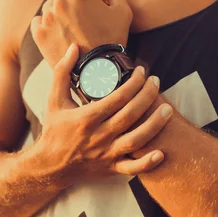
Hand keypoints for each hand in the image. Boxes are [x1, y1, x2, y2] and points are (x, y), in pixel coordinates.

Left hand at [31, 0, 132, 68]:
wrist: (97, 70)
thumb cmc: (112, 39)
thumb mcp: (123, 11)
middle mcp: (60, 0)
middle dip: (72, 1)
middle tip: (82, 19)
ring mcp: (48, 17)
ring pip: (49, 6)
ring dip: (58, 13)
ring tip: (69, 28)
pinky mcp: (39, 33)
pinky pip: (37, 21)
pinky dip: (45, 25)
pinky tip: (56, 33)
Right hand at [36, 44, 172, 183]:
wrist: (50, 166)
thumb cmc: (55, 130)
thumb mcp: (54, 100)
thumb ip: (62, 72)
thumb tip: (74, 47)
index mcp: (85, 118)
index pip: (116, 98)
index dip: (133, 83)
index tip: (141, 71)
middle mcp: (98, 136)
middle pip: (129, 115)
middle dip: (147, 96)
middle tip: (156, 81)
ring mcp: (106, 154)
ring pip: (135, 140)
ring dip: (154, 125)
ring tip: (168, 109)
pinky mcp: (111, 169)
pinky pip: (132, 169)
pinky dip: (147, 163)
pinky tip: (161, 153)